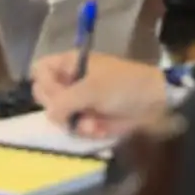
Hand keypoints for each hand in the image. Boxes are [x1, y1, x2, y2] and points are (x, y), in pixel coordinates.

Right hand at [30, 51, 168, 138]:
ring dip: (75, 122)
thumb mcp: (91, 89)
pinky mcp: (90, 119)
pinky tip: (100, 128)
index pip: (40, 70)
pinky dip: (87, 130)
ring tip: (92, 122)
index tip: (57, 93)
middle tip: (74, 110)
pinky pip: (76, 128)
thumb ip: (64, 101)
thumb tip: (50, 115)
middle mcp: (71, 81)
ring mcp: (80, 101)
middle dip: (59, 108)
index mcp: (71, 63)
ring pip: (60, 117)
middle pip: (45, 97)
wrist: (154, 103)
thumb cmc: (123, 85)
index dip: (44, 84)